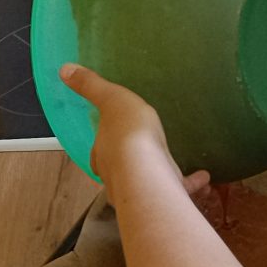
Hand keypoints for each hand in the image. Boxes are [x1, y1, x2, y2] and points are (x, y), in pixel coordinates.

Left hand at [60, 63, 210, 196]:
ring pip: (147, 182)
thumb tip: (63, 70)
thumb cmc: (127, 133)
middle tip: (144, 153)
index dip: (106, 147)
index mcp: (103, 155)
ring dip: (159, 174)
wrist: (147, 171)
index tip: (113, 141)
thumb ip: (91, 86)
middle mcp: (116, 176)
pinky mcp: (161, 197)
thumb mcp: (110, 98)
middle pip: (122, 170)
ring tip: (174, 165)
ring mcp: (139, 190)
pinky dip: (188, 183)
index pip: (100, 153)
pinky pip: (176, 188)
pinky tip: (203, 177)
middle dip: (132, 164)